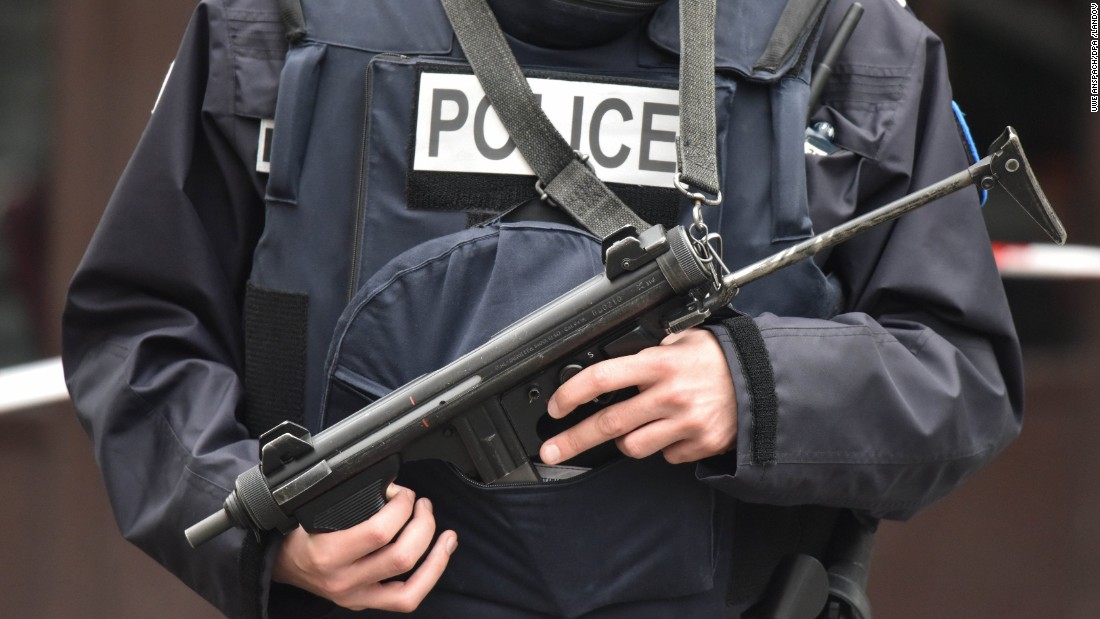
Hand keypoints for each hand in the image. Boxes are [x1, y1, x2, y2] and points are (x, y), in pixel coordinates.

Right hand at [272, 484, 456, 612]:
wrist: (281, 564)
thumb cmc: (297, 532)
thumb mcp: (314, 510)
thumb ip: (349, 499)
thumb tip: (391, 482)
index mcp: (328, 553)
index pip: (379, 532)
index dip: (401, 506)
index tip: (402, 492)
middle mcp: (344, 580)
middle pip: (401, 556)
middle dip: (422, 524)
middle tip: (422, 504)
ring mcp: (356, 596)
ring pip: (411, 585)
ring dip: (435, 555)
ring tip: (445, 533)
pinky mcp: (365, 603)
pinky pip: (407, 599)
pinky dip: (429, 577)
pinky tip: (440, 556)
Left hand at [539, 328, 736, 465]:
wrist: (763, 381)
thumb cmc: (717, 358)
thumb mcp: (681, 339)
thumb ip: (646, 350)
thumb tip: (607, 358)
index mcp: (660, 364)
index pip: (602, 378)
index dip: (572, 394)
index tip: (556, 407)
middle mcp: (670, 395)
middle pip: (608, 424)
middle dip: (573, 440)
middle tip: (551, 451)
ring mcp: (685, 424)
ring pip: (633, 446)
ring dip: (627, 439)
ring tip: (639, 424)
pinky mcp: (699, 445)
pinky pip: (665, 455)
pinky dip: (663, 446)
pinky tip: (675, 428)